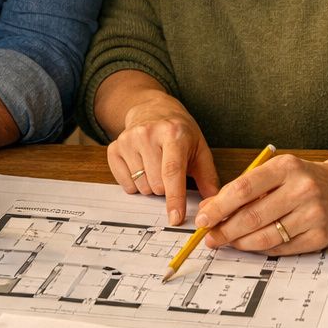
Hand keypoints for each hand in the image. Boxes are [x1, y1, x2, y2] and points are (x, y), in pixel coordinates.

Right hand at [105, 94, 219, 225]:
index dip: (174, 198)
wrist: (153, 109)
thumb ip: (208, 177)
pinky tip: (142, 166)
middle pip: (156, 184)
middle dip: (166, 188)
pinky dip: (135, 183)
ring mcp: (128, 140)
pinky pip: (125, 184)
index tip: (175, 218)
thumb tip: (213, 205)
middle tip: (170, 172)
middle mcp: (148, 134)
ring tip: (156, 166)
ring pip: (140, 186)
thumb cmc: (179, 132)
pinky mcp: (114, 147)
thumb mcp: (199, 148)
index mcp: (173, 133)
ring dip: (151, 185)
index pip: (172, 171)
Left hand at [195, 153, 327, 254]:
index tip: (203, 217)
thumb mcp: (277, 172)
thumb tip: (210, 208)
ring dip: (240, 242)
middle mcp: (302, 189)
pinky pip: (281, 248)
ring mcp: (313, 214)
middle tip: (210, 236)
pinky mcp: (319, 236)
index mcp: (287, 167)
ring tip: (227, 241)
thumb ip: (245, 188)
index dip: (219, 206)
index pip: (244, 189)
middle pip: (253, 216)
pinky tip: (250, 245)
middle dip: (226, 229)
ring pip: (265, 236)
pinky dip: (261, 248)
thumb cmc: (305, 180)